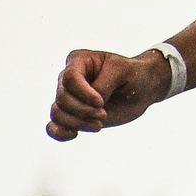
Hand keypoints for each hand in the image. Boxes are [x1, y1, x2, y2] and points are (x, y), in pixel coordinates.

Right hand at [48, 49, 169, 141]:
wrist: (142, 89)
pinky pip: (54, 126)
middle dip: (83, 111)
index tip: (101, 102)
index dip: (83, 94)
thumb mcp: (123, 70)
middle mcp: (69, 79)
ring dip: (77, 123)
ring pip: (57, 113)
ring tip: (99, 125)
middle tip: (104, 115)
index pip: (69, 78)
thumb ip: (104, 83)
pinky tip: (74, 135)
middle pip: (62, 98)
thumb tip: (90, 104)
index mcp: (79, 61)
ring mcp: (70, 97)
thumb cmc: (133, 74)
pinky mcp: (73, 115)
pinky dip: (59, 133)